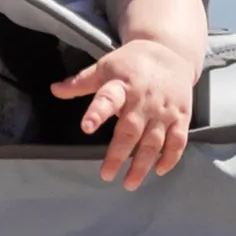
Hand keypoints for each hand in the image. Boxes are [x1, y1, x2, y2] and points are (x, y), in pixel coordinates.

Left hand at [48, 39, 193, 189]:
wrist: (170, 52)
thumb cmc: (132, 62)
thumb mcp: (105, 67)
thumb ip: (80, 82)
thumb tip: (54, 89)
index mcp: (122, 85)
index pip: (108, 99)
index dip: (97, 113)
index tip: (86, 127)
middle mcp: (143, 99)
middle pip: (130, 130)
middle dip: (119, 155)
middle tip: (106, 174)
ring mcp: (164, 109)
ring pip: (153, 141)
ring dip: (142, 164)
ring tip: (130, 183)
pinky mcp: (181, 116)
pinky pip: (177, 140)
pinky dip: (170, 157)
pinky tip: (158, 171)